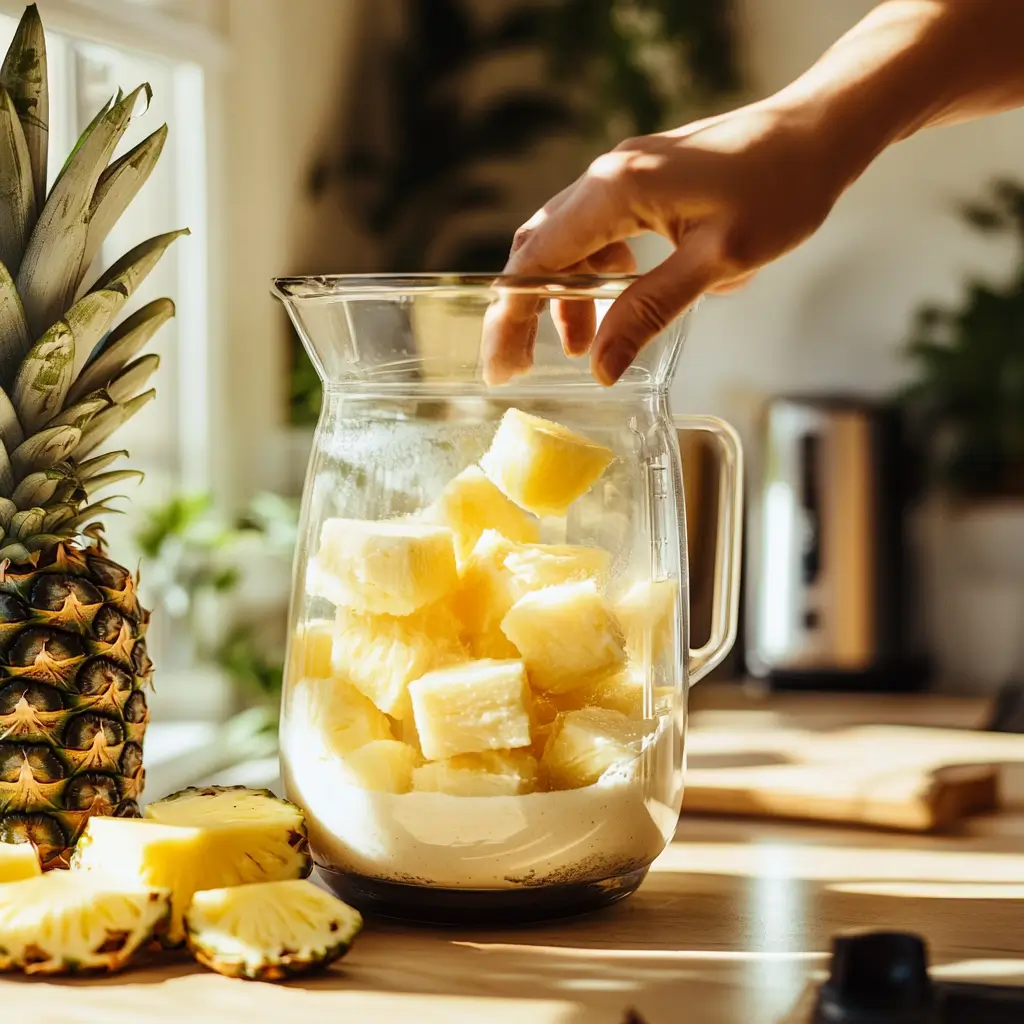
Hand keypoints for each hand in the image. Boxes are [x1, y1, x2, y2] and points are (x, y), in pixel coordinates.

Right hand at [482, 99, 851, 385]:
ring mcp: (622, 174)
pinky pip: (596, 231)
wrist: (820, 131)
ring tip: (585, 344)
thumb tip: (600, 368)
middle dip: (524, 311)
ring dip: (565, 295)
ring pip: (566, 242)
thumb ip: (649, 312)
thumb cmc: (782, 189)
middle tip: (523, 364)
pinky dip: (594, 273)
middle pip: (537, 249)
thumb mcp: (716, 262)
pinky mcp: (640, 179)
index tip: (502, 367)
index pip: (535, 262)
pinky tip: (623, 297)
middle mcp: (606, 176)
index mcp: (616, 191)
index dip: (510, 319)